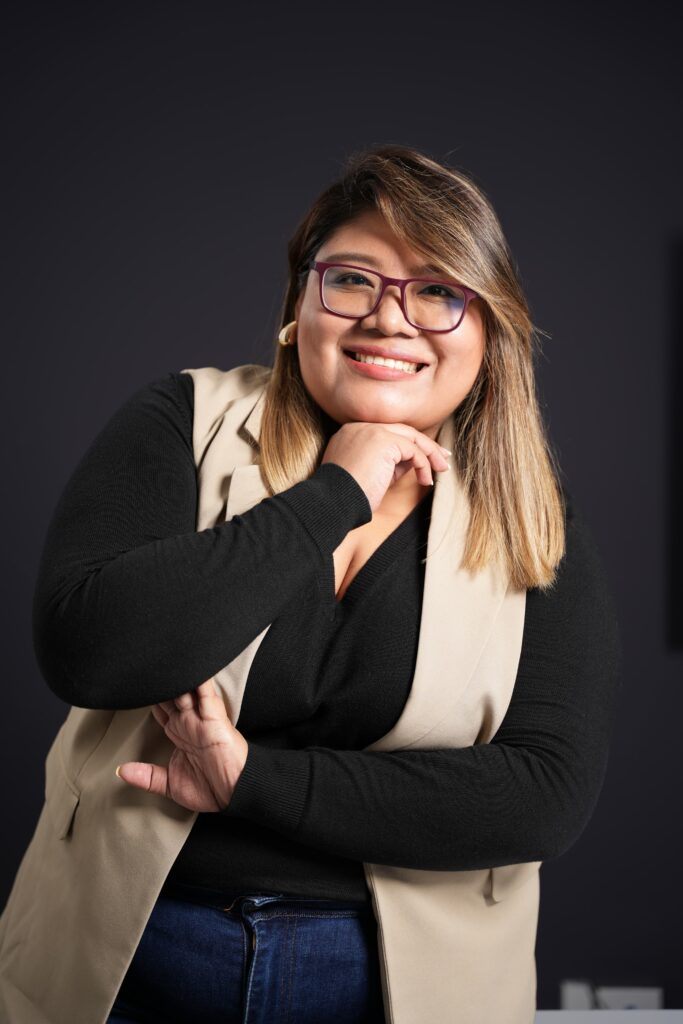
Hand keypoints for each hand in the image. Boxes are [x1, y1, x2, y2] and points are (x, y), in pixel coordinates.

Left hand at [115, 679, 248, 811]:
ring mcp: (201, 718)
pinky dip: (199, 679)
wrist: (235, 794)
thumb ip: (147, 776)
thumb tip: (121, 771)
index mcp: (179, 733)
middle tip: (146, 668)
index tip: (135, 687)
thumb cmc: (211, 789)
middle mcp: (189, 721)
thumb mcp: (170, 784)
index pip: (160, 709)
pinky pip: (206, 693)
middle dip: (159, 683)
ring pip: (185, 689)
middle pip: (169, 694)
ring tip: (161, 662)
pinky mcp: (214, 717)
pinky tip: (189, 667)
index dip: (148, 698)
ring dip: (175, 678)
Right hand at [321, 422, 450, 513]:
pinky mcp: (382, 440)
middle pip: (401, 431)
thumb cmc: (346, 497)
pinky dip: (424, 464)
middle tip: (442, 459)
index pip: (388, 433)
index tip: (425, 457)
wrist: (332, 502)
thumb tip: (412, 461)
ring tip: (440, 470)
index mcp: (352, 433)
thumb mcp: (368, 475)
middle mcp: (359, 427)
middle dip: (425, 445)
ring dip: (429, 455)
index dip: (409, 444)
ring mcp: (371, 431)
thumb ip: (388, 462)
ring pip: (410, 437)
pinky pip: (413, 450)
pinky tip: (425, 480)